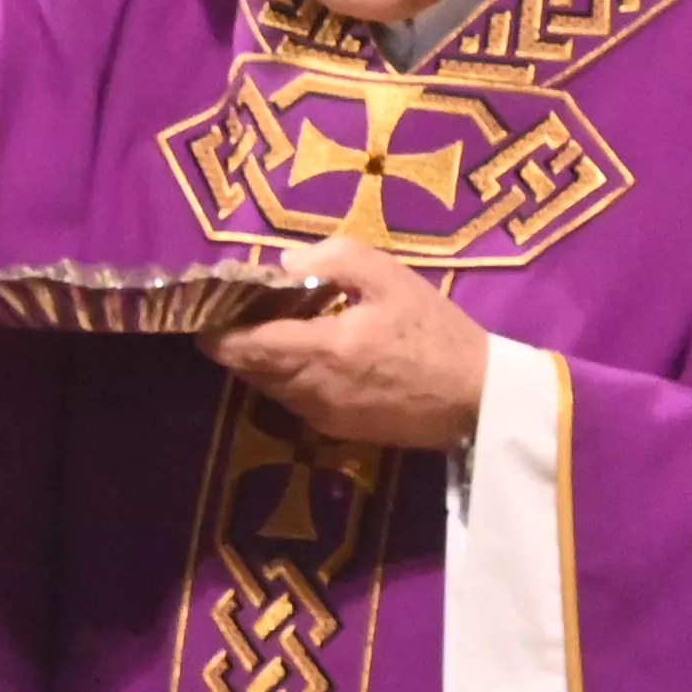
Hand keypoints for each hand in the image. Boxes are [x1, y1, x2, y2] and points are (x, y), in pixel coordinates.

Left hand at [208, 239, 496, 448]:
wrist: (480, 399)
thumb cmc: (436, 332)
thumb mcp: (390, 277)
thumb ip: (332, 259)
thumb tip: (285, 262)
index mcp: (320, 352)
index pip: (241, 347)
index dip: (216, 328)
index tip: (211, 303)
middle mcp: (311, 392)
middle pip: (248, 368)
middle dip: (238, 339)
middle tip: (247, 306)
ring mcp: (322, 418)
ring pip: (269, 386)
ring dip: (264, 358)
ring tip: (278, 324)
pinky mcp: (338, 432)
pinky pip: (295, 400)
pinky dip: (289, 376)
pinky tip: (311, 352)